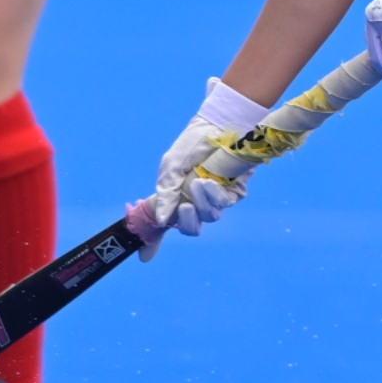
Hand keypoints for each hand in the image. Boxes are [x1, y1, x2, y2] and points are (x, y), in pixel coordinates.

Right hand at [140, 77, 271, 259]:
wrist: (218, 125)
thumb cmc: (192, 144)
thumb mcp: (171, 168)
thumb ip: (165, 194)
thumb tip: (162, 220)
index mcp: (178, 199)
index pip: (168, 225)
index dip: (156, 243)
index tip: (146, 257)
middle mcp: (197, 202)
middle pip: (192, 228)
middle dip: (187, 221)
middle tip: (185, 207)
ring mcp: (216, 198)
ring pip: (210, 217)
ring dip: (203, 203)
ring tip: (199, 182)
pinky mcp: (235, 190)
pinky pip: (226, 203)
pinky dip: (216, 195)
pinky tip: (211, 181)